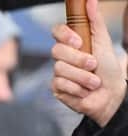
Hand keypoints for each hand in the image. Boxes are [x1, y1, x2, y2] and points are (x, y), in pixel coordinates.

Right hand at [51, 0, 124, 125]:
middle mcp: (63, 57)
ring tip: (94, 82)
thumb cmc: (108, 69)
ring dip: (82, 77)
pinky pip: (60, 84)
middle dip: (79, 60)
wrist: (110, 94)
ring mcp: (58, 73)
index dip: (64, 35)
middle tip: (93, 65)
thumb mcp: (104, 43)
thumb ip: (95, 22)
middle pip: (56, 51)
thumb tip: (91, 1)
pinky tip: (85, 91)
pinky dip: (77, 88)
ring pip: (60, 69)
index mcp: (73, 43)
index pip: (57, 32)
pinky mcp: (56, 88)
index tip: (78, 42)